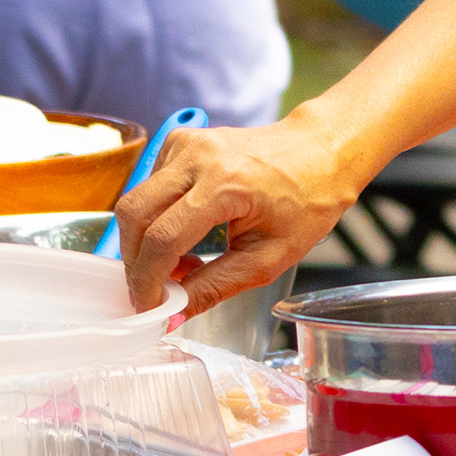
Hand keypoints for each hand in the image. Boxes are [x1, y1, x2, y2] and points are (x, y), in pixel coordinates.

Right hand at [116, 117, 364, 317]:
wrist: (322, 152)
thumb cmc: (307, 201)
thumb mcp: (268, 258)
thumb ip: (214, 287)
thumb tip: (172, 314)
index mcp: (225, 185)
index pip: (163, 239)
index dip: (147, 280)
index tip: (149, 307)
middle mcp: (199, 157)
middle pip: (134, 215)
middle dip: (135, 261)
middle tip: (154, 290)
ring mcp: (189, 144)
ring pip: (135, 199)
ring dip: (143, 239)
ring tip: (180, 263)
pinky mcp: (183, 141)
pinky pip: (149, 184)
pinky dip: (155, 215)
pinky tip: (184, 232)